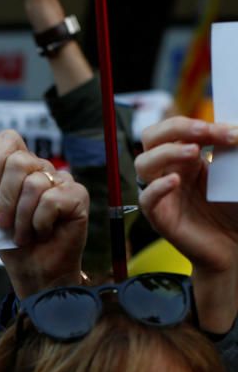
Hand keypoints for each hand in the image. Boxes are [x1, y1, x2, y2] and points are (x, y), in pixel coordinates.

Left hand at [0, 130, 88, 297]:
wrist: (34, 271)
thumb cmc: (10, 241)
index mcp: (18, 167)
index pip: (9, 139)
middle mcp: (40, 169)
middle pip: (19, 162)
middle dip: (5, 197)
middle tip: (1, 222)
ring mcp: (61, 180)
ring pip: (33, 184)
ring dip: (22, 217)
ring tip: (22, 234)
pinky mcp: (78, 195)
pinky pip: (52, 200)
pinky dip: (40, 222)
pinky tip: (43, 232)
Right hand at [135, 116, 237, 332]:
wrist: (235, 248)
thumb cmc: (236, 209)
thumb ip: (235, 153)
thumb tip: (236, 131)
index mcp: (186, 158)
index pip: (179, 129)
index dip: (201, 124)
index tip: (233, 132)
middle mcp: (169, 171)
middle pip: (152, 136)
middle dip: (177, 128)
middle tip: (206, 132)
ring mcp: (161, 192)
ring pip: (143, 163)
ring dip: (166, 152)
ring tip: (194, 152)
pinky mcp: (159, 216)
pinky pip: (146, 198)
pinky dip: (157, 187)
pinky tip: (174, 181)